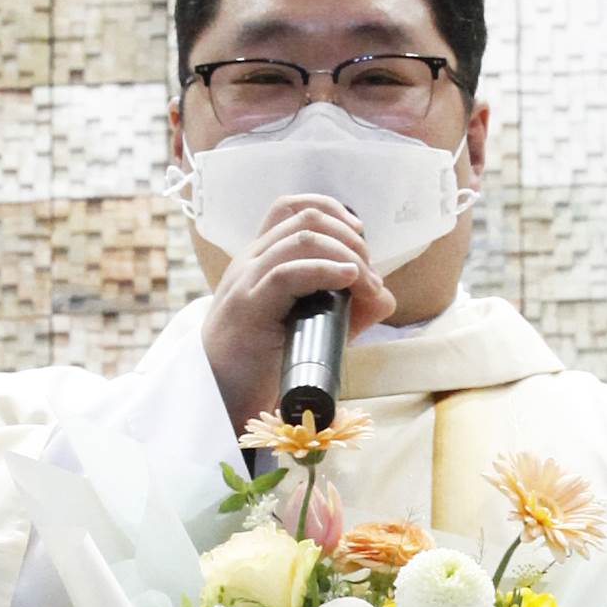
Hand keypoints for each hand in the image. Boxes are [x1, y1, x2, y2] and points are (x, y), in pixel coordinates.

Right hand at [197, 193, 393, 430]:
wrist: (221, 398)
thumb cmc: (263, 363)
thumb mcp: (314, 326)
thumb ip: (350, 309)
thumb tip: (386, 296)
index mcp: (261, 259)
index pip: (292, 208)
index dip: (332, 210)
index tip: (360, 236)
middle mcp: (251, 261)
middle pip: (306, 218)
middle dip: (349, 238)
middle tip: (369, 273)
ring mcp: (247, 280)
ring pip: (302, 240)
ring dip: (347, 256)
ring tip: (366, 284)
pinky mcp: (248, 306)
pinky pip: (288, 273)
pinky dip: (326, 271)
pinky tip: (350, 281)